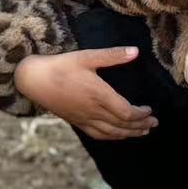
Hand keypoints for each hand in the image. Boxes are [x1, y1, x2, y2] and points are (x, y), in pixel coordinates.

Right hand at [14, 48, 155, 140]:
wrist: (34, 80)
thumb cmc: (60, 66)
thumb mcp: (87, 56)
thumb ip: (113, 55)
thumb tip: (136, 51)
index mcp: (99, 95)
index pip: (126, 112)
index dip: (141, 115)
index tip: (150, 109)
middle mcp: (94, 111)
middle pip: (123, 125)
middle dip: (141, 126)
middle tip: (154, 123)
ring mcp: (85, 119)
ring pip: (112, 132)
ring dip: (130, 134)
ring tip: (143, 132)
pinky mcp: (77, 122)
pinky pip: (98, 135)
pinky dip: (113, 137)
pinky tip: (118, 135)